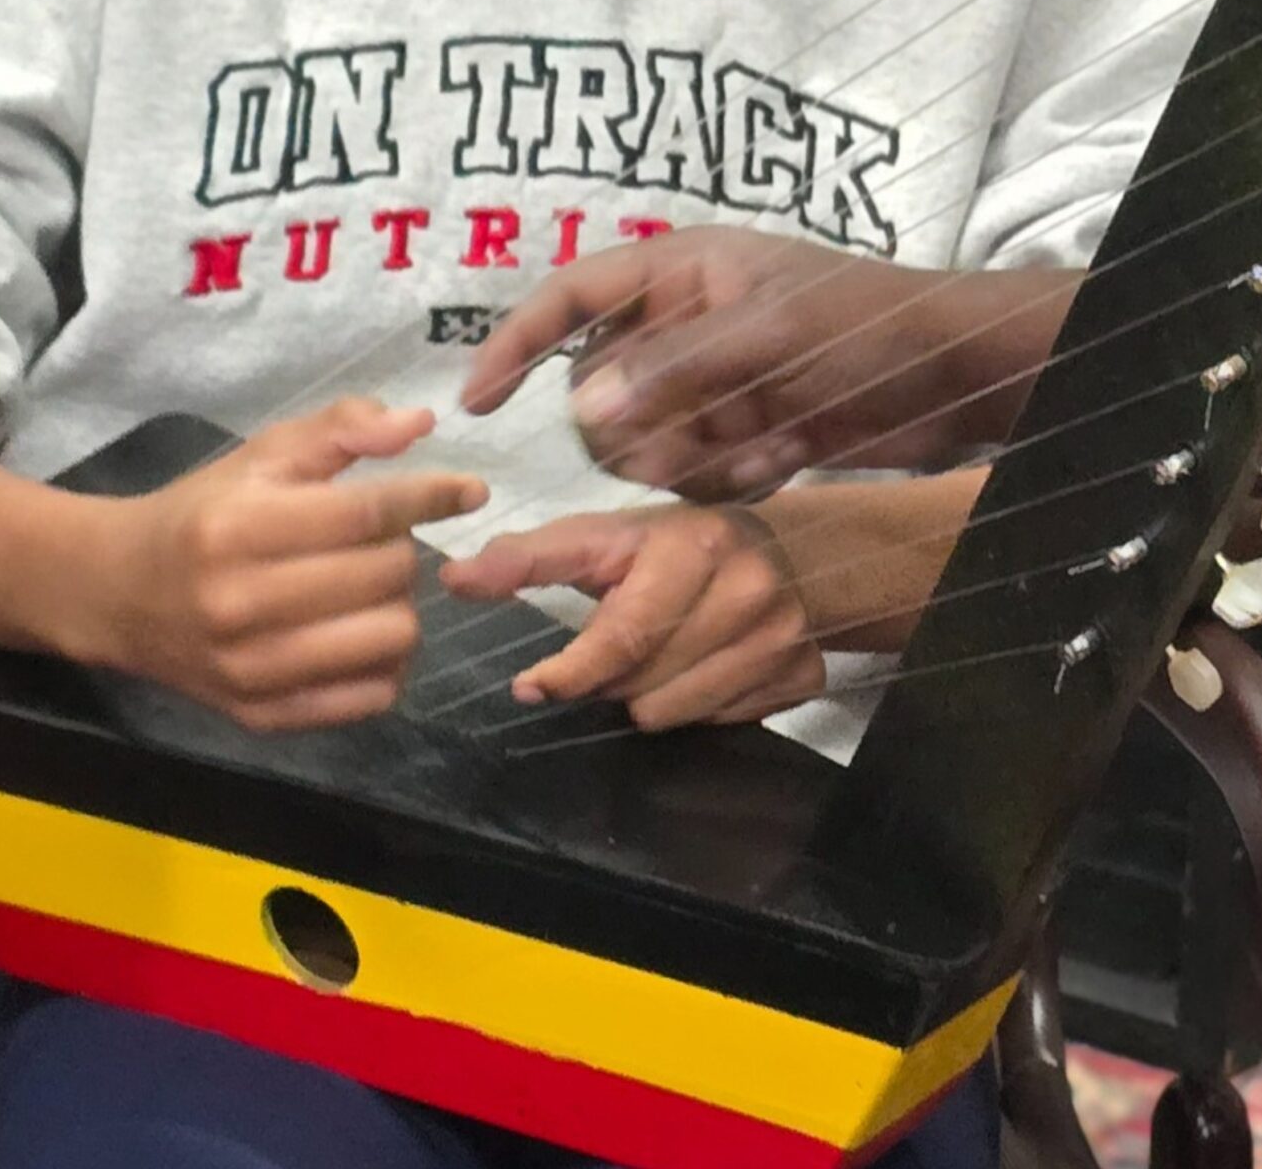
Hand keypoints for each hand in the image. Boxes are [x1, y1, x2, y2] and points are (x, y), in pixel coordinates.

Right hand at [76, 398, 485, 731]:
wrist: (116, 593)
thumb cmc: (203, 511)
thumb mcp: (263, 454)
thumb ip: (342, 429)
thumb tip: (420, 424)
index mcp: (240, 528)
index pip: (367, 513)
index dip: (431, 495)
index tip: (469, 489)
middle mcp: (243, 604)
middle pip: (387, 574)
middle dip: (402, 548)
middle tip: (380, 540)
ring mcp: (251, 671)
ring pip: (391, 637)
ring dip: (399, 605)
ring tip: (371, 588)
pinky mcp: (261, 717)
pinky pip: (370, 698)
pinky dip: (384, 663)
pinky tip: (361, 633)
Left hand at [438, 503, 821, 728]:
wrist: (789, 550)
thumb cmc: (676, 544)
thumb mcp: (604, 536)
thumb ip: (530, 558)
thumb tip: (455, 577)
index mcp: (694, 545)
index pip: (625, 633)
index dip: (570, 671)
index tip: (532, 685)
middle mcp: (749, 588)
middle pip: (644, 685)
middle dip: (613, 678)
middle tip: (619, 649)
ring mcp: (785, 636)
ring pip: (677, 715)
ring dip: (652, 698)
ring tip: (661, 657)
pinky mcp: (807, 676)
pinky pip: (724, 725)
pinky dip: (703, 707)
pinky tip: (707, 668)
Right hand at [459, 225, 1065, 498]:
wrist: (958, 375)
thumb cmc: (868, 326)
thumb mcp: (769, 336)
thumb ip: (673, 370)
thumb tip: (579, 409)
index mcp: (682, 270)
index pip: (570, 295)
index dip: (515, 343)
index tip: (474, 403)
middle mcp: (687, 323)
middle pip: (600, 390)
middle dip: (639, 428)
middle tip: (698, 436)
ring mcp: (715, 381)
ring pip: (644, 442)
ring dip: (691, 458)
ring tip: (761, 442)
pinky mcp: (747, 430)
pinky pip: (695, 473)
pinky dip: (731, 476)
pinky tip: (786, 458)